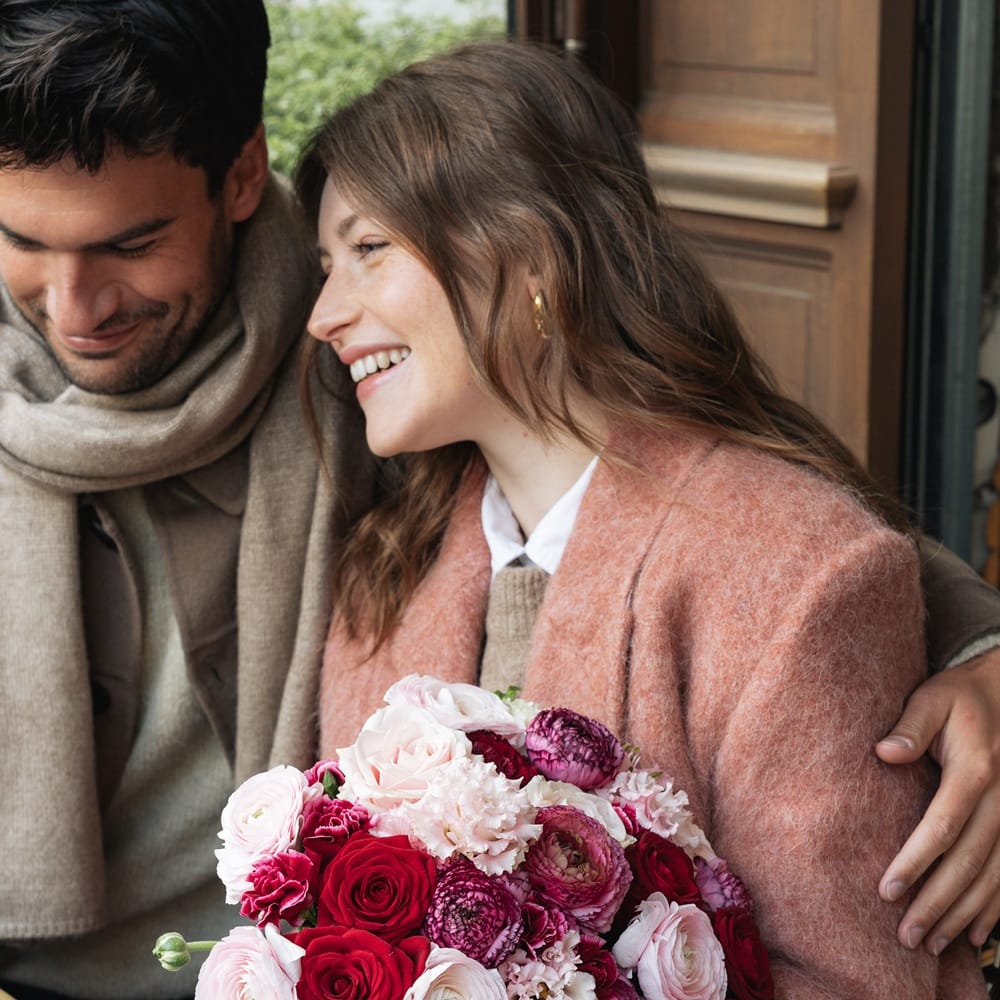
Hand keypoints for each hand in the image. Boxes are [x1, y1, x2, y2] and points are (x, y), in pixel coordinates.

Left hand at [876, 647, 999, 953]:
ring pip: (992, 877)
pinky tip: (975, 934)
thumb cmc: (962, 697)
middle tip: (906, 936)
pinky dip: (995, 908)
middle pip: (968, 863)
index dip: (915, 862)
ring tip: (932, 942)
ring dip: (963, 914)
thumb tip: (884, 752)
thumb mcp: (933, 698)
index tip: (887, 891)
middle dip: (937, 903)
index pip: (942, 827)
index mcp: (975, 771)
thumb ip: (911, 724)